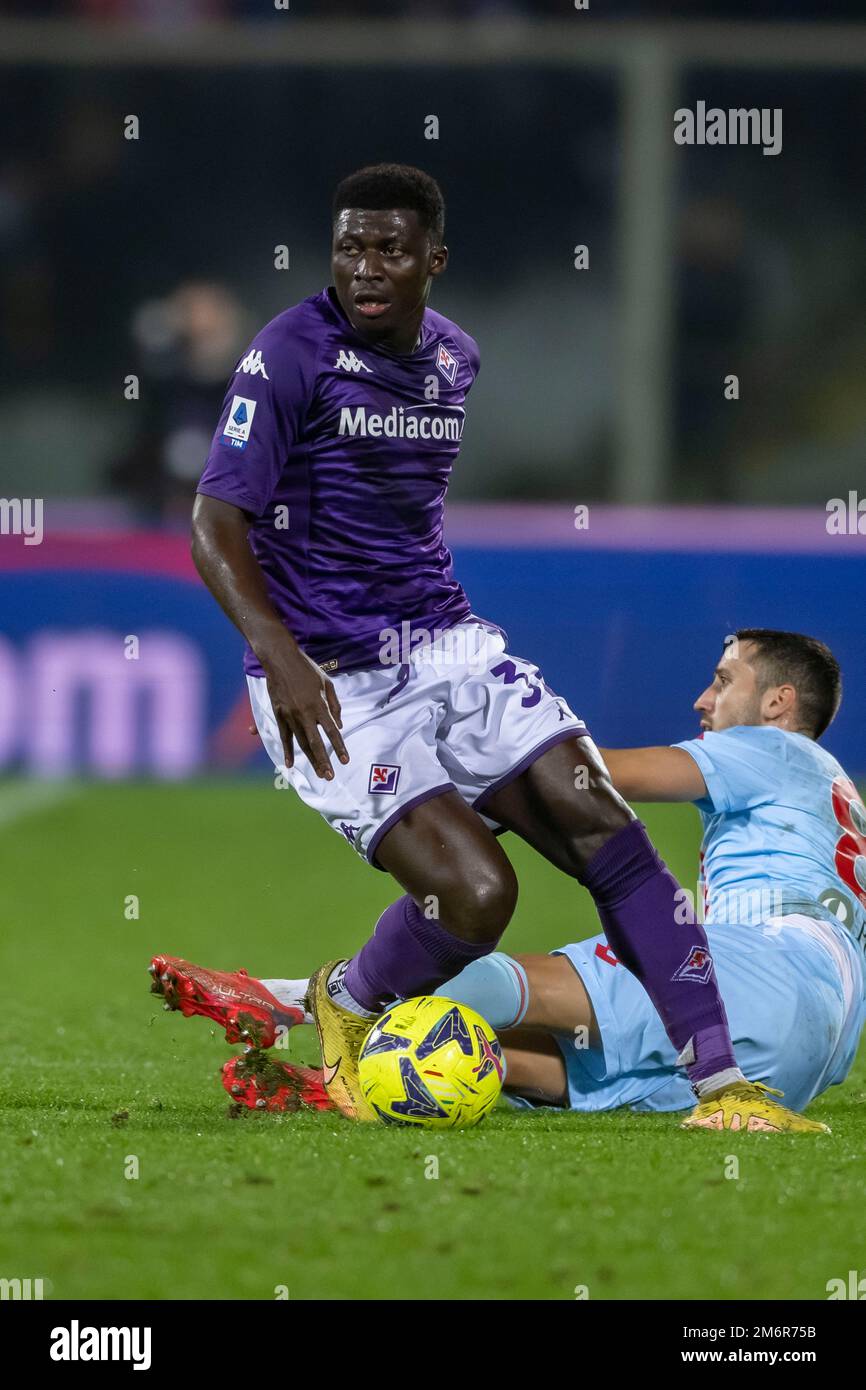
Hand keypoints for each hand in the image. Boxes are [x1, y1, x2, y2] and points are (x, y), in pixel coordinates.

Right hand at [259, 639, 348, 780]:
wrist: (280, 660)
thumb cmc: (307, 669)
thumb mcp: (326, 683)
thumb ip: (334, 705)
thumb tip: (339, 725)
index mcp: (318, 705)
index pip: (332, 731)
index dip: (339, 747)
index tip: (345, 760)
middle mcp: (305, 713)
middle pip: (316, 742)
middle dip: (324, 761)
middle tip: (330, 776)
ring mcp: (290, 715)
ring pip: (301, 743)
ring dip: (310, 759)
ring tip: (318, 773)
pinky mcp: (279, 715)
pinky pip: (284, 737)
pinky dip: (287, 751)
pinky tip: (290, 764)